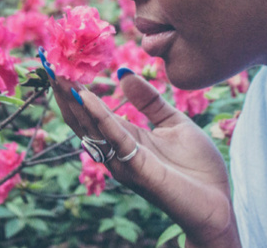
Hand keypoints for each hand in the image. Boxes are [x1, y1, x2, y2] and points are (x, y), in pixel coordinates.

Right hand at [49, 70, 239, 247]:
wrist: (218, 204)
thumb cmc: (197, 168)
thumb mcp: (173, 122)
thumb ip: (149, 100)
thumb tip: (123, 73)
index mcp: (125, 138)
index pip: (91, 111)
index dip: (74, 88)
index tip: (60, 64)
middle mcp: (116, 151)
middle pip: (81, 118)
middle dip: (64, 91)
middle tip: (48, 62)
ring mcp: (123, 161)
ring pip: (90, 127)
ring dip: (72, 100)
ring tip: (57, 74)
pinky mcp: (136, 168)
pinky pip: (114, 137)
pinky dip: (98, 115)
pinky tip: (85, 96)